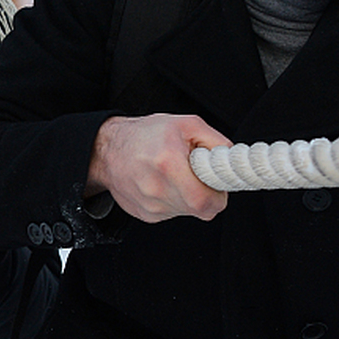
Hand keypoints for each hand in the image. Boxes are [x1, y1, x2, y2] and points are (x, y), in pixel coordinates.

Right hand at [86, 114, 229, 222]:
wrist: (107, 150)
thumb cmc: (145, 135)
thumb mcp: (185, 124)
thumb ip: (214, 141)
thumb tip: (231, 158)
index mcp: (168, 163)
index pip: (205, 201)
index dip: (218, 196)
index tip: (216, 185)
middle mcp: (156, 188)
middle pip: (199, 209)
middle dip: (205, 195)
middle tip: (198, 178)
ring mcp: (149, 205)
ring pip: (186, 212)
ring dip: (188, 197)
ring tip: (174, 176)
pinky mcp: (145, 214)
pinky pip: (172, 213)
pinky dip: (173, 201)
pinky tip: (162, 184)